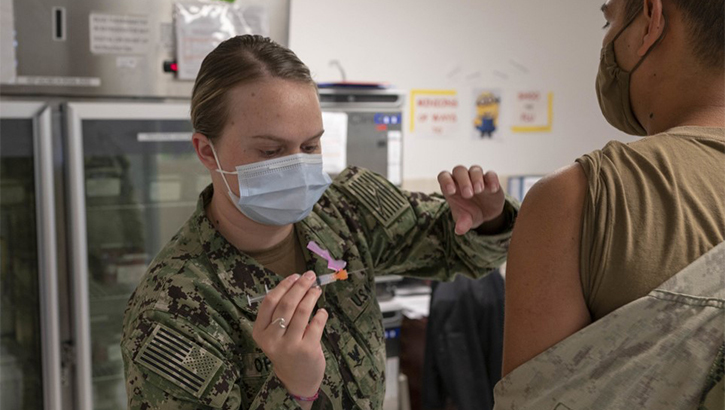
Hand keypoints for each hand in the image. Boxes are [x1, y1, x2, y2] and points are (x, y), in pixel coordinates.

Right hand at [252, 271, 327, 400]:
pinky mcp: (307, 350)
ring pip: (302, 312)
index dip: (284, 286)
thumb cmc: (286, 349)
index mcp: (260, 332)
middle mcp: (272, 339)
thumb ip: (280, 313)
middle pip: (287, 304)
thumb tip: (297, 283)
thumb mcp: (275, 334)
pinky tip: (322, 311)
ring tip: (317, 290)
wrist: (297, 379)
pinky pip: (316, 324)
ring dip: (312, 296)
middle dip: (300, 286)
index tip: (295, 276)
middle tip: (310, 276)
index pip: (270, 302)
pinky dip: (321, 314)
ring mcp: (289, 345)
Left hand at [437, 166, 505, 234]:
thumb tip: (459, 231)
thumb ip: (462, 223)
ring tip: (479, 190)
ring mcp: (477, 178)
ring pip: (475, 170)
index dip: (446, 181)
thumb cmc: (470, 214)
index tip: (451, 191)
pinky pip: (491, 174)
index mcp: (452, 187)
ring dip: (476, 178)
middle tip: (468, 194)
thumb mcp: (466, 220)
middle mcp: (463, 180)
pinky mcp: (490, 180)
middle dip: (463, 181)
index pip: (444, 176)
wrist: (487, 215)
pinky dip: (492, 180)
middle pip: (459, 170)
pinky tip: (492, 189)